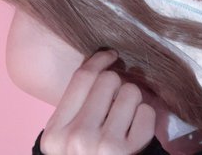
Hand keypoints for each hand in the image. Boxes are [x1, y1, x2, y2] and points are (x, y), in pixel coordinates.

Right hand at [39, 50, 155, 154]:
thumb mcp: (67, 141)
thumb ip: (77, 107)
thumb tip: (103, 63)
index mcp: (55, 133)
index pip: (81, 78)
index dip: (98, 61)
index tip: (109, 56)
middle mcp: (77, 138)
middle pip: (107, 80)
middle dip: (117, 83)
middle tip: (117, 97)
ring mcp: (104, 146)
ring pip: (130, 92)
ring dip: (133, 101)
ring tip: (126, 119)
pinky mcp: (129, 152)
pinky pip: (147, 113)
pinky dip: (146, 119)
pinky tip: (136, 133)